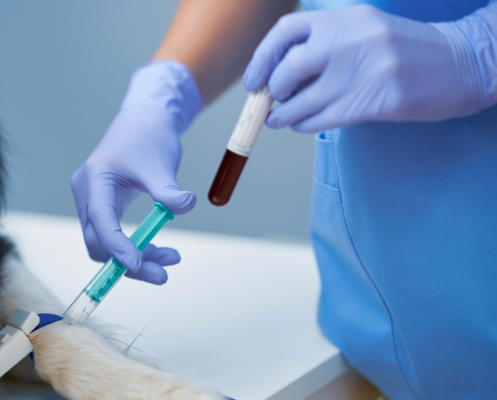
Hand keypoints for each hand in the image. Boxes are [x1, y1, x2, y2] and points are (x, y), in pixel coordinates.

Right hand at [71, 60, 201, 283]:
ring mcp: (91, 201)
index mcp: (95, 177)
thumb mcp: (160, 164)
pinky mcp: (101, 208)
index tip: (139, 265)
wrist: (143, 122)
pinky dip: (133, 247)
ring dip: (134, 258)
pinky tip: (159, 250)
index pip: (101, 219)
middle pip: (97, 240)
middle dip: (128, 261)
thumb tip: (185, 206)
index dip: (117, 245)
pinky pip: (111, 236)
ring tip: (171, 259)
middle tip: (163, 274)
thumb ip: (168, 189)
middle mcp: (86, 192)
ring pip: (104, 244)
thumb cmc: (149, 138)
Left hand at [243, 4, 491, 132]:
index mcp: (345, 19)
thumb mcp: (363, 30)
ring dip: (283, 115)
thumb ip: (324, 44)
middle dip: (274, 89)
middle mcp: (350, 41)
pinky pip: (323, 118)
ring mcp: (363, 72)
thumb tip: (275, 75)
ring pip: (303, 101)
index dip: (262, 58)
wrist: (459, 63)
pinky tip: (301, 124)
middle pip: (290, 68)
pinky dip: (303, 124)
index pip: (287, 31)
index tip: (255, 79)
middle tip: (271, 99)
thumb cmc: (403, 50)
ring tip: (277, 119)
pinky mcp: (376, 101)